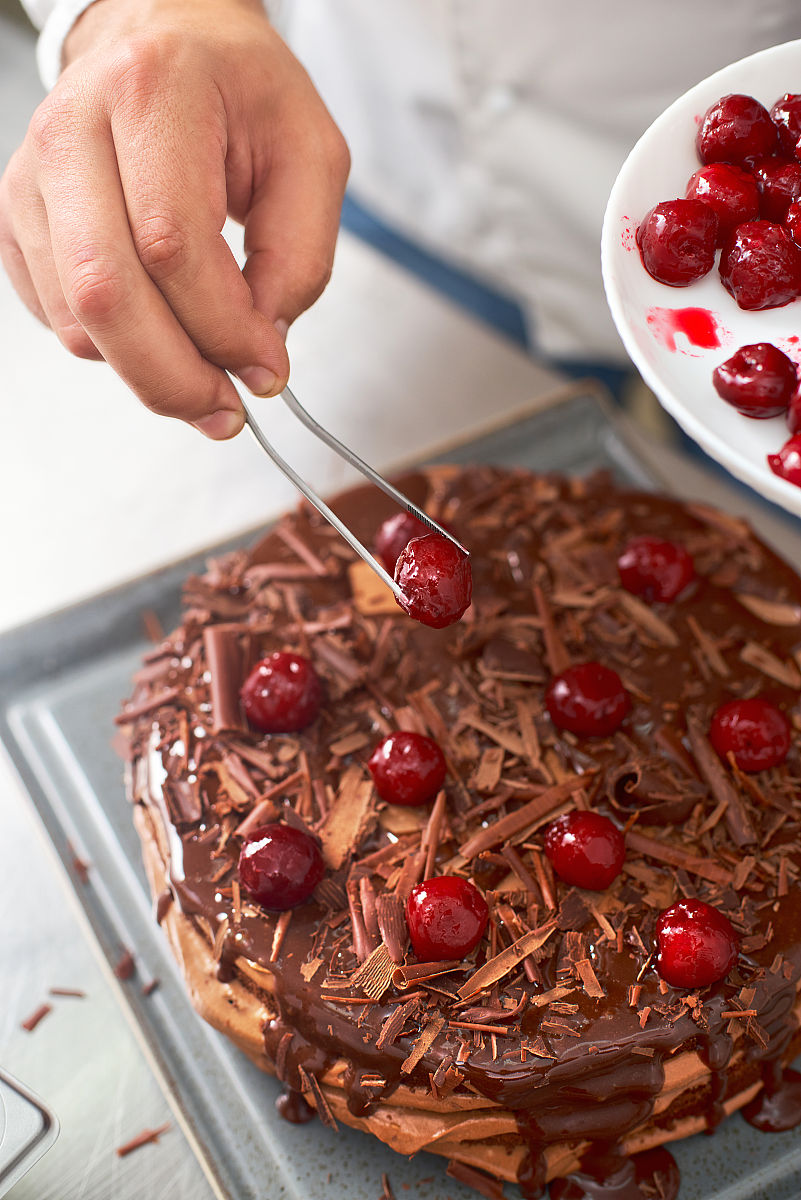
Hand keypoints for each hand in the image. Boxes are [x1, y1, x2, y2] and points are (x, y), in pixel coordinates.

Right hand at [0, 0, 349, 437]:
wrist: (165, 40)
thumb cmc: (241, 92)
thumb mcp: (311, 157)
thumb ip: (300, 258)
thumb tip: (259, 349)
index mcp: (152, 92)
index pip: (172, 244)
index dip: (223, 328)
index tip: (267, 368)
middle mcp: (73, 129)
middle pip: (106, 292)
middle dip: (175, 376)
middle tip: (226, 412)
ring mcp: (33, 177)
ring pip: (77, 318)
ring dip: (149, 371)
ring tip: (205, 375)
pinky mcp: (19, 220)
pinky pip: (59, 319)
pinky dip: (116, 350)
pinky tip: (161, 332)